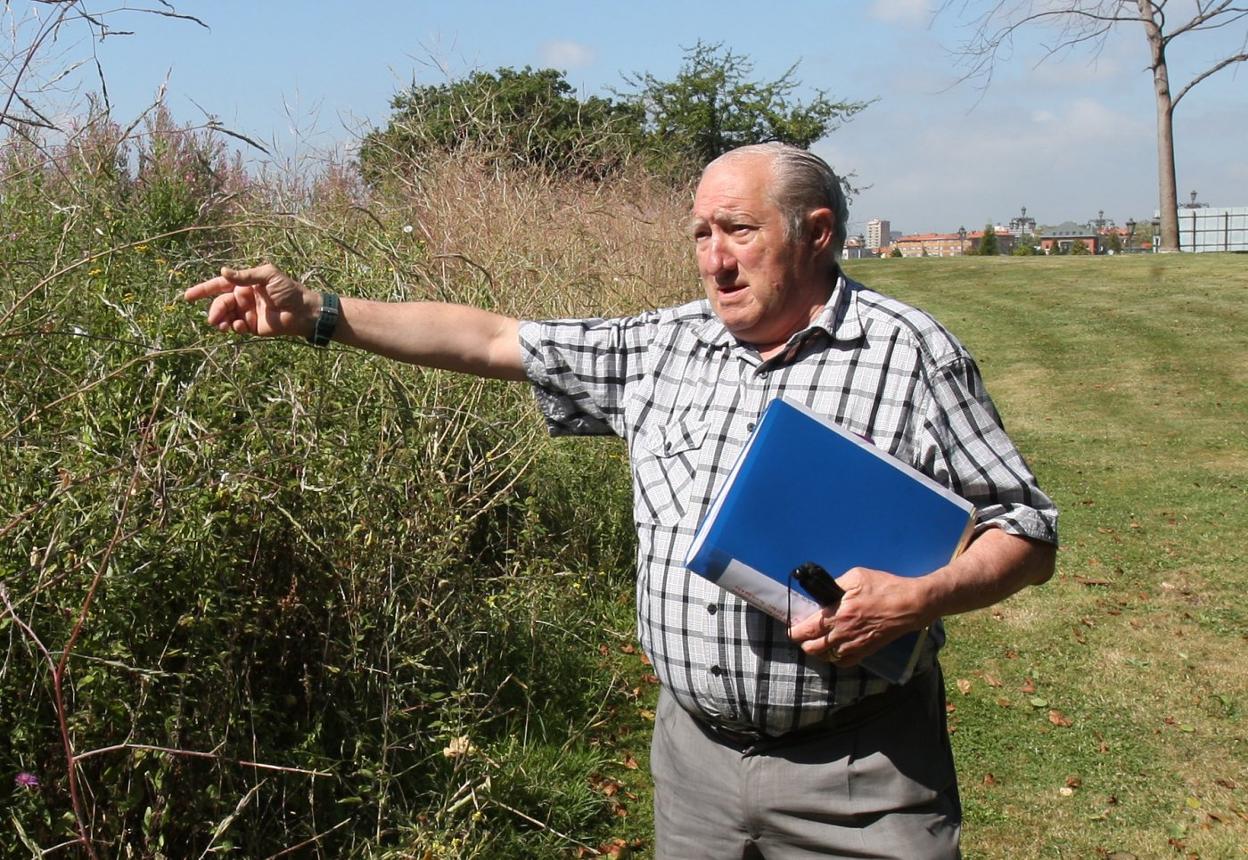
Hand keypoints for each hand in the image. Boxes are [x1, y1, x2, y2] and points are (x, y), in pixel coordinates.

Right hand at [184, 263, 319, 337]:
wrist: (303, 311)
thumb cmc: (288, 290)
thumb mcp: (268, 276)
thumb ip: (246, 276)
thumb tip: (223, 272)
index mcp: (244, 284)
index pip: (219, 285)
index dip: (202, 290)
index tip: (187, 297)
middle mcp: (243, 298)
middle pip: (220, 303)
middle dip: (214, 311)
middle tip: (213, 319)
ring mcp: (247, 313)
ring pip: (225, 317)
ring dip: (220, 321)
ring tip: (221, 326)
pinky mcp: (253, 327)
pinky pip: (236, 328)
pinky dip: (234, 328)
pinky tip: (240, 327)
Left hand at [788, 566, 931, 665]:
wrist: (911, 605)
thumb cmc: (884, 587)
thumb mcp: (856, 576)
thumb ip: (836, 584)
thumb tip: (822, 590)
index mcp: (839, 614)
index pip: (808, 629)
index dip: (795, 632)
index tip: (790, 629)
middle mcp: (844, 633)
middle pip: (813, 648)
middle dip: (803, 643)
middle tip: (802, 635)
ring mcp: (856, 645)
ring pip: (827, 658)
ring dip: (817, 651)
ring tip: (815, 642)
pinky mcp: (867, 651)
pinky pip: (844, 662)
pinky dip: (835, 659)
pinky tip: (834, 650)